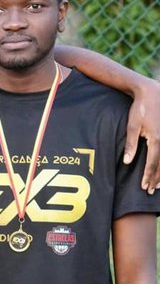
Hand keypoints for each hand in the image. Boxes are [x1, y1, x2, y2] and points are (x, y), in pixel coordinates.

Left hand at [125, 78, 159, 192]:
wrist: (153, 92)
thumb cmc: (140, 109)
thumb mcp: (132, 127)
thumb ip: (130, 145)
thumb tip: (127, 162)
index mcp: (157, 139)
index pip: (152, 164)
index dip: (148, 177)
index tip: (144, 187)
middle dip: (157, 178)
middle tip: (151, 190)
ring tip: (159, 185)